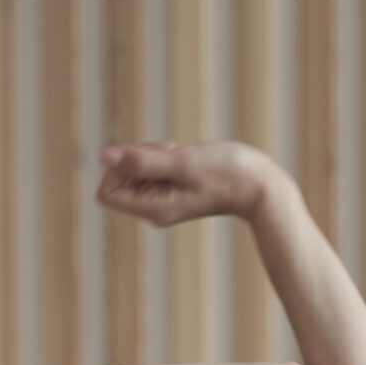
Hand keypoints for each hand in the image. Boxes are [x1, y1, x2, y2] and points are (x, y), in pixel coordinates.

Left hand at [96, 140, 280, 226]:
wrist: (261, 186)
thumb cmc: (227, 173)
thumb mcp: (182, 162)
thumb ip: (141, 160)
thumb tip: (104, 156)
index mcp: (152, 209)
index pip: (107, 191)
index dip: (118, 168)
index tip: (145, 158)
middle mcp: (153, 209)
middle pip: (121, 179)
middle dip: (140, 158)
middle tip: (172, 156)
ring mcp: (164, 200)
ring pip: (138, 170)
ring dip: (157, 155)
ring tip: (185, 158)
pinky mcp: (174, 189)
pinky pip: (155, 168)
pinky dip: (167, 157)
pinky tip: (189, 159)